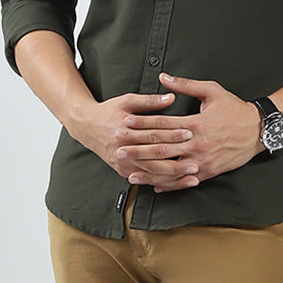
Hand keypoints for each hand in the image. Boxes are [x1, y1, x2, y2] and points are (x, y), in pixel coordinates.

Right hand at [67, 90, 201, 190]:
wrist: (86, 126)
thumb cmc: (108, 111)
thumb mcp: (127, 100)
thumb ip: (150, 101)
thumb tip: (172, 98)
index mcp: (124, 129)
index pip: (153, 132)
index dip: (172, 132)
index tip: (190, 132)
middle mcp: (123, 148)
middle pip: (154, 155)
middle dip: (176, 159)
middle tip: (197, 162)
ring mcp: (122, 162)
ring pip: (151, 172)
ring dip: (173, 176)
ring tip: (192, 177)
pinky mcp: (122, 171)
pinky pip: (145, 180)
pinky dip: (161, 183)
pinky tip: (176, 184)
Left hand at [115, 73, 263, 192]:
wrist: (258, 131)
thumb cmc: (235, 109)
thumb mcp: (212, 91)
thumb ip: (185, 85)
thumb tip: (163, 77)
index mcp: (196, 124)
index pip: (163, 124)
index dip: (142, 123)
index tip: (125, 122)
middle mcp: (197, 144)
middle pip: (162, 149)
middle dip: (138, 150)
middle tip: (119, 150)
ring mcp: (202, 160)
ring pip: (170, 169)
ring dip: (149, 172)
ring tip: (131, 174)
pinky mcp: (208, 172)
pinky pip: (185, 180)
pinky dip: (169, 184)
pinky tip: (154, 185)